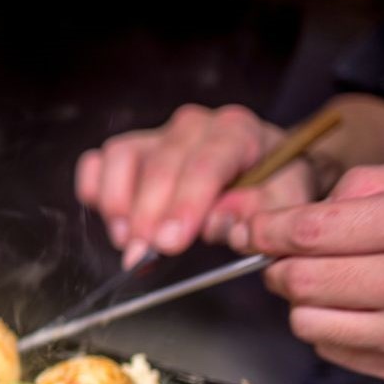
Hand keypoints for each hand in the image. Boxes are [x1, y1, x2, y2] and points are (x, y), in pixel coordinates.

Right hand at [75, 103, 317, 266]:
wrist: (265, 168)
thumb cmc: (273, 185)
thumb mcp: (287, 199)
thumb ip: (260, 210)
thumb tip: (219, 222)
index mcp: (237, 132)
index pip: (206, 163)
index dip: (185, 205)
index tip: (169, 242)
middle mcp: (193, 127)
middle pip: (160, 165)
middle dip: (148, 216)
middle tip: (143, 256)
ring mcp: (158, 135)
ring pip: (122, 157)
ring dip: (118, 204)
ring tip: (129, 241)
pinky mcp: (131, 149)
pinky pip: (99, 162)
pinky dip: (96, 190)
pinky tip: (113, 221)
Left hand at [233, 165, 383, 378]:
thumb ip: (358, 191)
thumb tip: (292, 221)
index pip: (317, 231)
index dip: (271, 230)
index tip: (252, 231)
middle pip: (305, 282)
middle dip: (279, 268)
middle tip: (279, 260)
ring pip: (310, 323)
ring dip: (302, 303)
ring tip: (322, 285)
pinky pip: (334, 350)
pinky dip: (328, 330)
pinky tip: (352, 310)